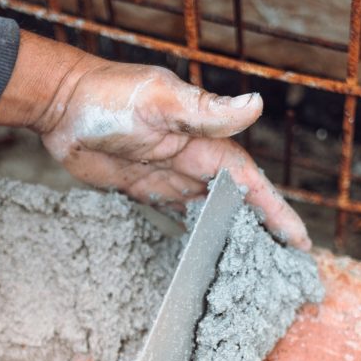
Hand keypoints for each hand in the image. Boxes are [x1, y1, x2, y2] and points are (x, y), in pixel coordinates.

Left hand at [0, 32, 310, 250]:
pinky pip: (177, 213)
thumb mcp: (160, 100)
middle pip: (236, 202)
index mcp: (205, 142)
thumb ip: (206, 111)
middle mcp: (192, 160)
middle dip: (262, 228)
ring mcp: (168, 175)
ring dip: (230, 234)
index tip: (298, 241)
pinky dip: (193, 231)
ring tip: (253, 265)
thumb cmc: (109, 96)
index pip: (250, 183)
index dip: (275, 211)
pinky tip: (203, 251)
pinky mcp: (143, 188)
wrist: (62, 104)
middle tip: (285, 263)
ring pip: (209, 211)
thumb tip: (255, 105)